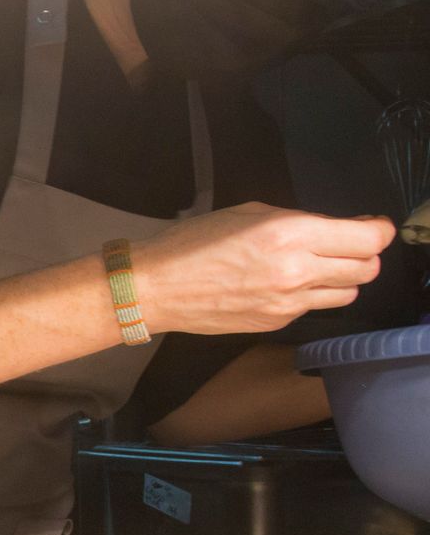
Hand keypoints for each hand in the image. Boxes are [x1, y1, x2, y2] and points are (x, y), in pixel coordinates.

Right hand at [137, 205, 393, 335]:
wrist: (155, 288)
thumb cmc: (193, 242)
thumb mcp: (250, 212)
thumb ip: (299, 220)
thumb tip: (336, 229)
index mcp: (291, 234)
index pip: (368, 239)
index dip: (378, 231)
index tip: (371, 227)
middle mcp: (298, 270)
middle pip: (367, 269)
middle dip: (364, 255)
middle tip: (344, 246)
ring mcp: (289, 303)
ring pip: (349, 293)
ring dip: (342, 278)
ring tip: (317, 268)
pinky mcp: (277, 322)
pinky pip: (314, 307)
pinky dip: (310, 294)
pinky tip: (281, 284)